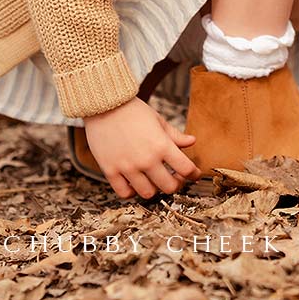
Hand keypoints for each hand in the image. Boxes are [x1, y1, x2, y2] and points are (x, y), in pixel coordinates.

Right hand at [83, 98, 201, 198]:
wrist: (104, 106)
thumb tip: (192, 141)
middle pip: (169, 187)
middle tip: (174, 177)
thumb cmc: (133, 111)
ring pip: (148, 194)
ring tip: (153, 180)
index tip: (193, 174)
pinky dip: (132, 191)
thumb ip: (175, 135)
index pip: (186, 169)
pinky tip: (135, 182)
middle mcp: (146, 159)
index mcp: (162, 145)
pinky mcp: (110, 170)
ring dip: (154, 189)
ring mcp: (127, 167)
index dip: (193, 174)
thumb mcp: (158, 121)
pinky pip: (124, 193)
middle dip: (176, 184)